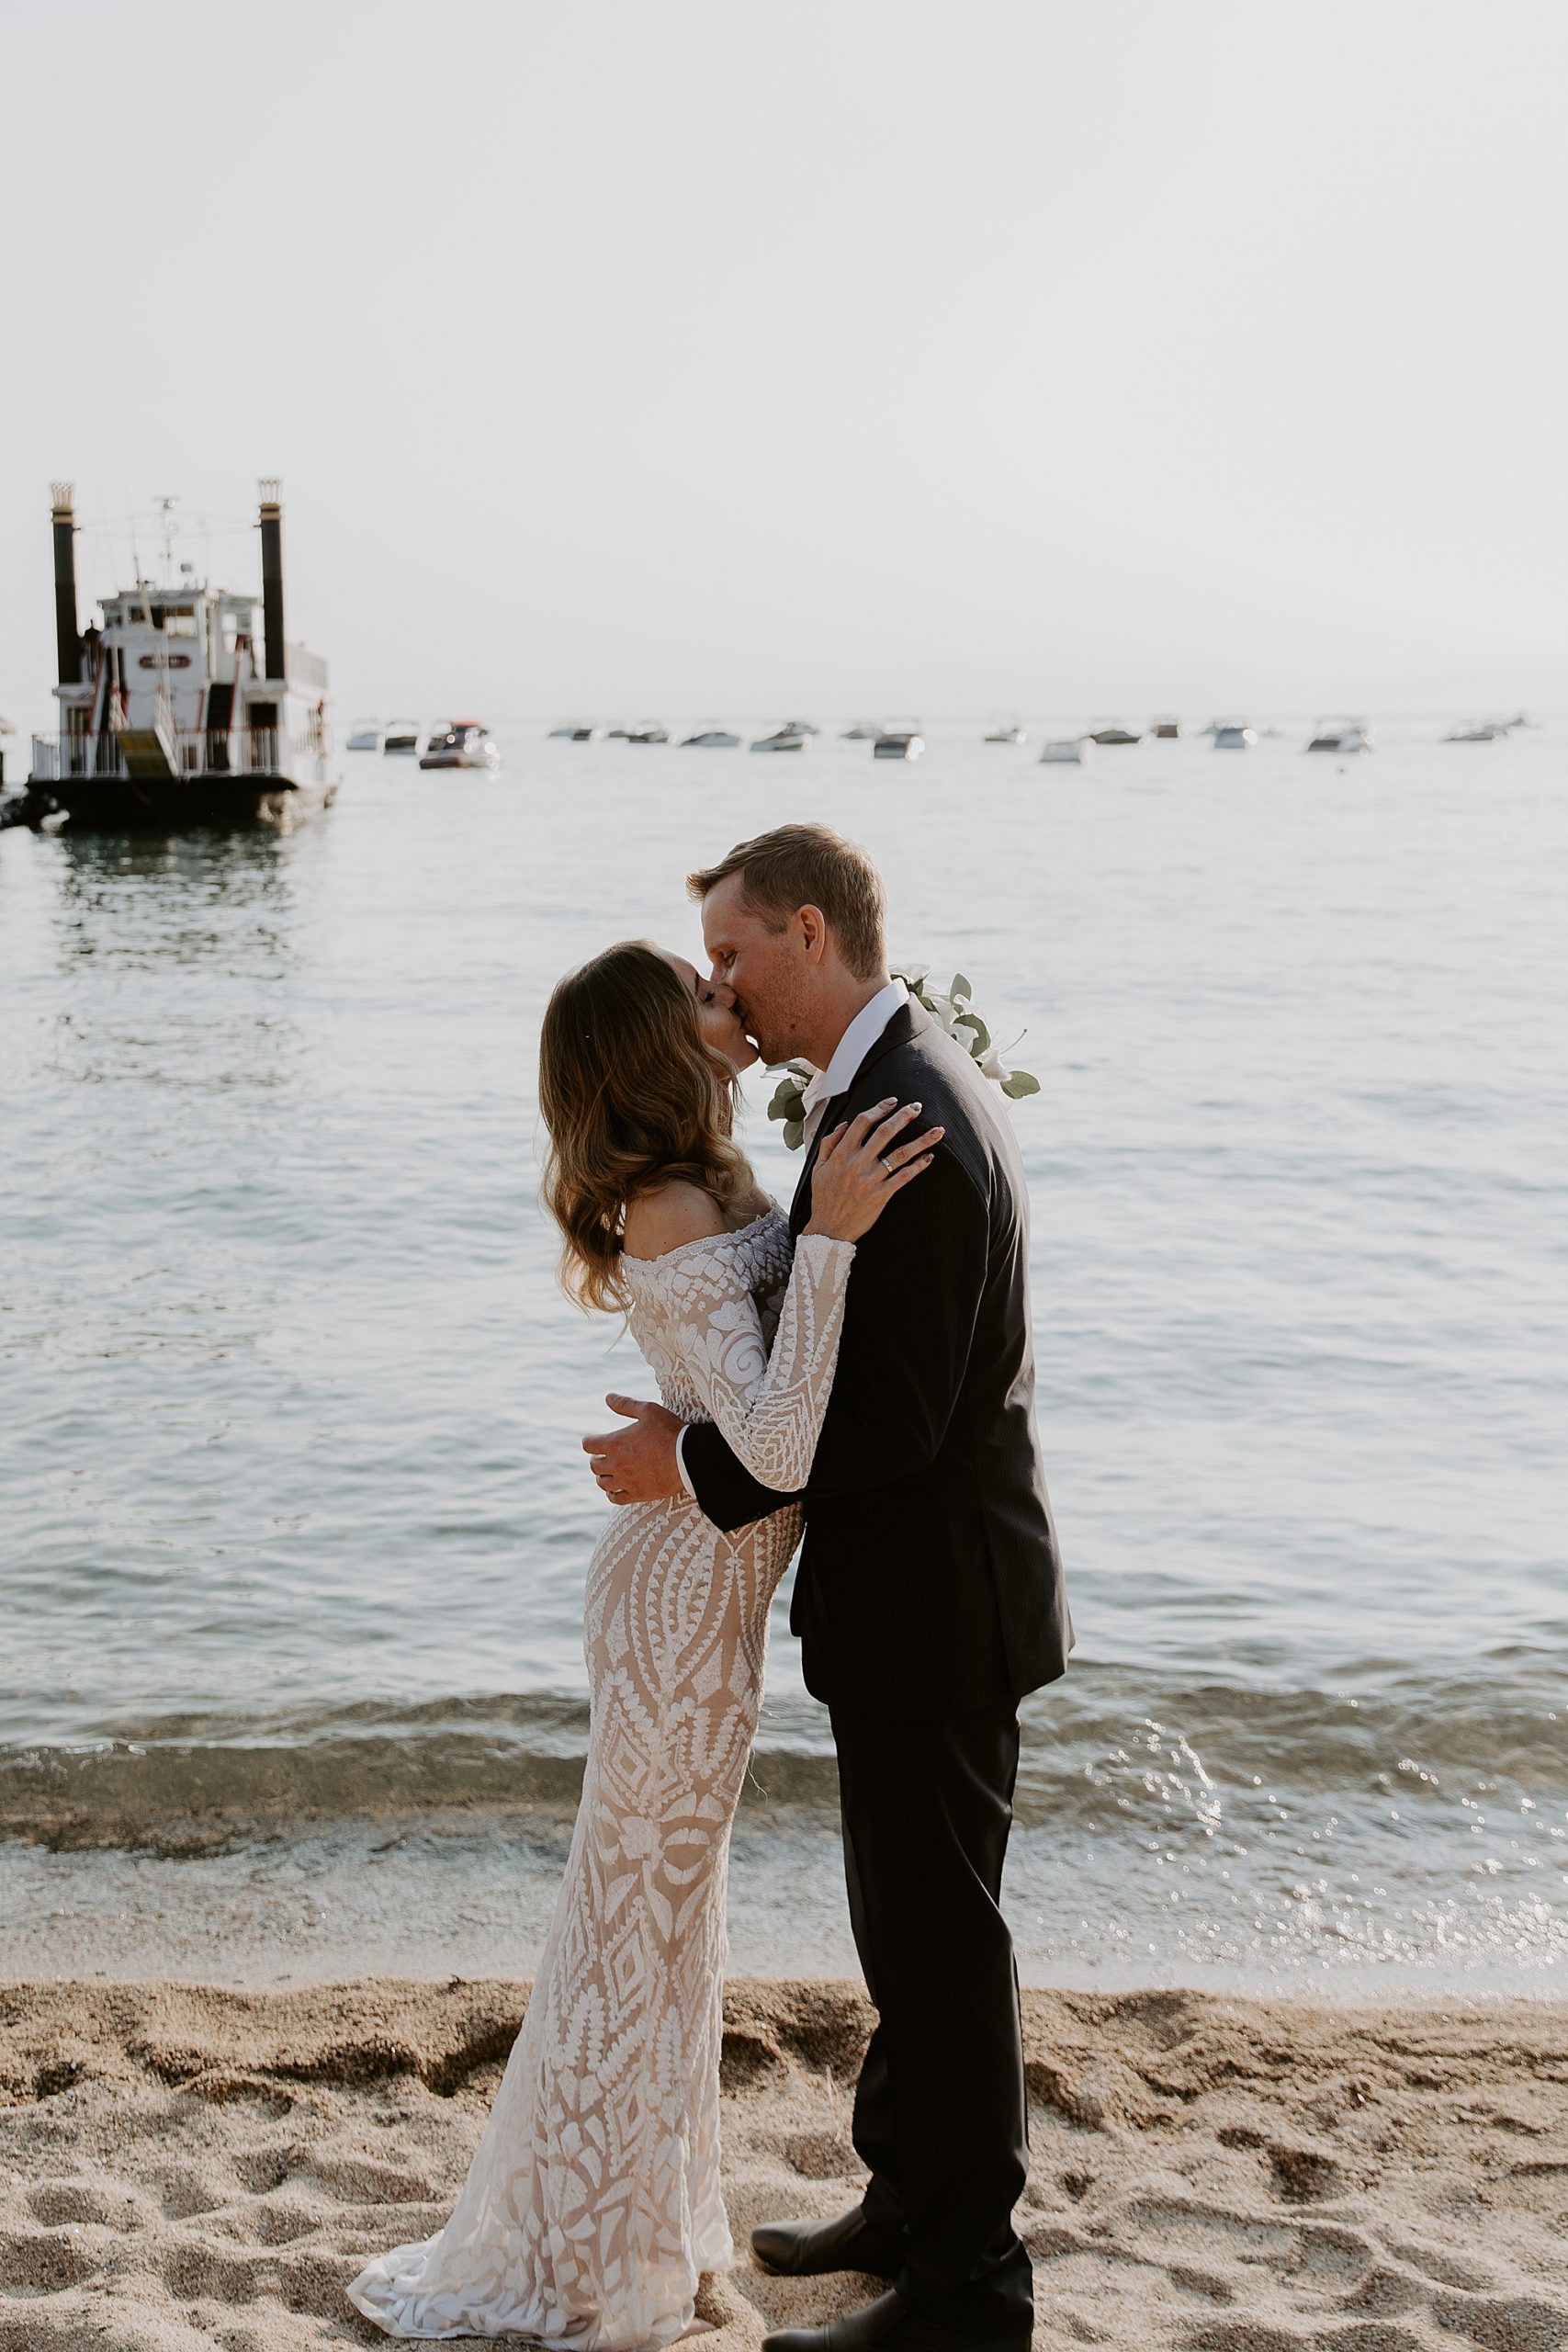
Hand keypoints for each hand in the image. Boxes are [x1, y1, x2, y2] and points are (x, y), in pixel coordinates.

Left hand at [583, 1393, 687, 1505]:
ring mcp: (626, 1481)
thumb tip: (608, 1397)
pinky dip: (612, 1494)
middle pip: (594, 1466)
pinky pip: (615, 1498)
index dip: (590, 1440)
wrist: (688, 1458)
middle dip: (596, 1459)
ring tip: (609, 1471)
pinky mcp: (637, 1494)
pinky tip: (616, 1489)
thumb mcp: (648, 1410)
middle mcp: (616, 1464)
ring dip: (603, 1476)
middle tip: (603, 1455)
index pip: (588, 1445)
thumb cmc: (669, 1431)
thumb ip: (625, 1404)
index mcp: (615, 1443)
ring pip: (602, 1483)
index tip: (595, 1439)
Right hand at [804, 1098, 944, 1243]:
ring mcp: (871, 1180)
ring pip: (901, 1154)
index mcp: (841, 1154)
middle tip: (918, 1106)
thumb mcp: (818, 1167)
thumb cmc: (823, 1197)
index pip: (863, 1122)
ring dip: (921, 1141)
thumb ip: (829, 1143)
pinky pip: (904, 1177)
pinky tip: (930, 1158)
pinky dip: (919, 1166)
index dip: (879, 1108)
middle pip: (885, 1132)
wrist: (830, 1229)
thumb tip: (846, 1124)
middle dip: (904, 1116)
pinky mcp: (882, 1195)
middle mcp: (857, 1164)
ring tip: (938, 1131)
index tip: (892, 1101)